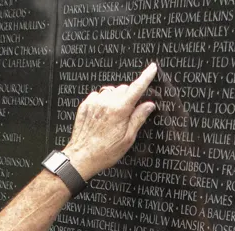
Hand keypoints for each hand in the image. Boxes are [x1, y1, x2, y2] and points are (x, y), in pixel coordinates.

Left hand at [62, 63, 158, 178]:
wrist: (82, 157)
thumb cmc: (105, 152)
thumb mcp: (128, 138)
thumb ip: (138, 118)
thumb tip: (149, 105)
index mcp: (119, 111)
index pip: (136, 88)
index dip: (145, 77)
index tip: (152, 68)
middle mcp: (106, 103)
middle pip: (124, 88)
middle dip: (129, 96)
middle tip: (127, 113)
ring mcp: (94, 102)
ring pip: (111, 91)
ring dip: (115, 98)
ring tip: (113, 116)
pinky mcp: (85, 104)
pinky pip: (98, 95)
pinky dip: (103, 101)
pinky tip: (102, 115)